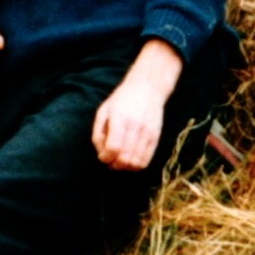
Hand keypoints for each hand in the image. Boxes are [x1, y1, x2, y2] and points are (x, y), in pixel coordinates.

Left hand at [92, 39, 182, 170]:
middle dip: (114, 164)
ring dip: (125, 167)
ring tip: (120, 160)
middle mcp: (136, 126)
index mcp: (120, 118)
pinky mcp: (156, 137)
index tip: (103, 155)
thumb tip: (101, 153)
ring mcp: (148, 132)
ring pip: (136, 163)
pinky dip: (136, 165)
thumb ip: (98, 133)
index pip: (114, 148)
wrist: (148, 87)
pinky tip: (131, 158)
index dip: (106, 157)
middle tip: (110, 159)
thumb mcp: (104, 110)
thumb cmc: (122, 100)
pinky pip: (146, 160)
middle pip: (125, 158)